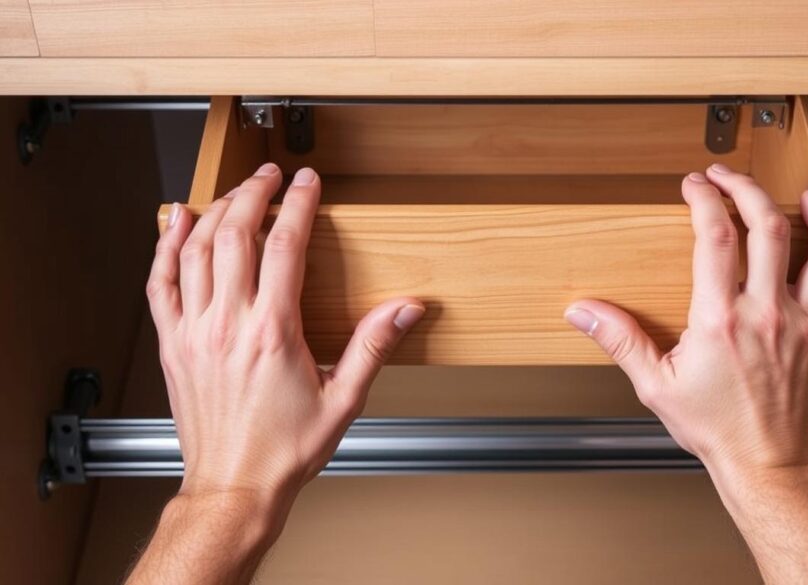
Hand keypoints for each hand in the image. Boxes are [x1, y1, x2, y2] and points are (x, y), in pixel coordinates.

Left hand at [146, 164, 423, 512]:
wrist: (234, 486)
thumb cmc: (284, 450)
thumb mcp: (344, 400)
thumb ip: (373, 346)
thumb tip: (405, 309)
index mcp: (272, 334)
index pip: (283, 248)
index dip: (298, 206)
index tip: (308, 182)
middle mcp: (228, 326)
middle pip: (234, 235)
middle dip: (254, 194)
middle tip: (270, 175)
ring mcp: (194, 332)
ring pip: (195, 250)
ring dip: (215, 210)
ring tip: (234, 190)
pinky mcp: (173, 344)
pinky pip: (160, 282)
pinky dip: (165, 245)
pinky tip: (174, 222)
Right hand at [564, 163, 807, 478]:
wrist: (765, 459)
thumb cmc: (714, 427)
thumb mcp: (655, 385)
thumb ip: (619, 340)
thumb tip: (582, 311)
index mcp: (718, 320)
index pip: (713, 238)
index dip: (703, 200)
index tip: (692, 185)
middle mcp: (762, 312)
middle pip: (761, 226)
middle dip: (739, 188)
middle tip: (721, 176)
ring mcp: (796, 318)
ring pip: (804, 242)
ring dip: (788, 205)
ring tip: (774, 186)